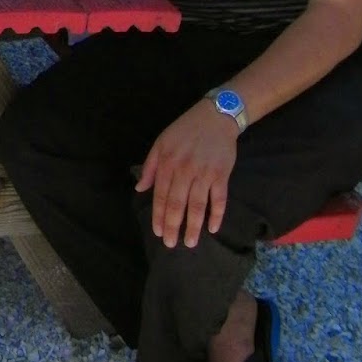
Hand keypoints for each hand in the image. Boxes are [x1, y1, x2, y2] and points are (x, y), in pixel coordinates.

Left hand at [137, 100, 238, 248]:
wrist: (215, 117)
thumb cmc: (184, 131)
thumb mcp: (161, 143)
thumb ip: (150, 166)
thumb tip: (140, 188)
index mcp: (167, 163)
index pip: (161, 195)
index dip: (159, 215)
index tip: (158, 232)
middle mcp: (184, 170)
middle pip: (177, 204)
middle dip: (173, 226)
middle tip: (172, 244)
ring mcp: (204, 173)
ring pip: (197, 205)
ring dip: (194, 226)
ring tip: (190, 243)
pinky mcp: (221, 174)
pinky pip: (219, 198)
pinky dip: (217, 214)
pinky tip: (212, 228)